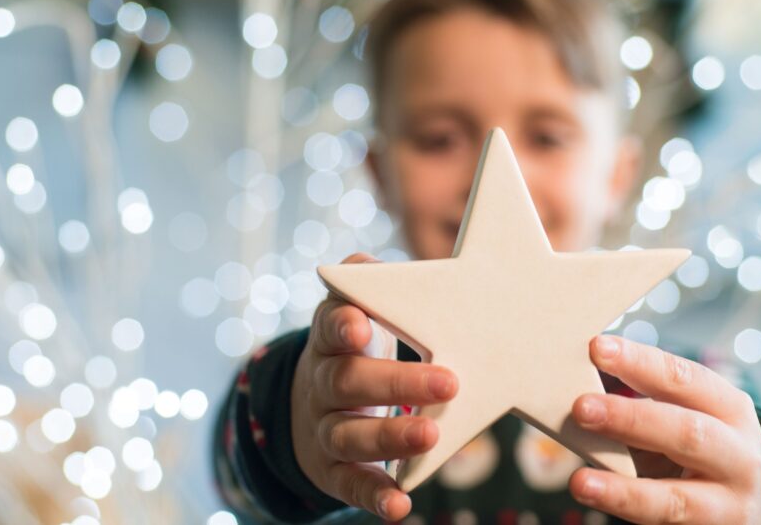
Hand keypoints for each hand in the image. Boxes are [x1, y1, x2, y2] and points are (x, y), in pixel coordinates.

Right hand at [290, 253, 458, 520]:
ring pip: (348, 434)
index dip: (341, 325)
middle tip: (449, 382)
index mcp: (332, 336)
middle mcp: (322, 381)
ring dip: (389, 438)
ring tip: (429, 437)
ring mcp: (324, 427)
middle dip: (395, 383)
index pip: (328, 325)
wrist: (311, 402)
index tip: (360, 325)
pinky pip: (348, 483)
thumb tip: (387, 261)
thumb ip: (373, 284)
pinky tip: (400, 506)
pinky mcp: (331, 468)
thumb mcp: (359, 310)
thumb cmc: (357, 347)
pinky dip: (373, 495)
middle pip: (346, 381)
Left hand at [569, 335, 760, 523]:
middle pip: (687, 433)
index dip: (640, 362)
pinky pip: (664, 524)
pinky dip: (626, 511)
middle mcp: (738, 456)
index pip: (684, 379)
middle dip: (631, 419)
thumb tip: (577, 390)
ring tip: (580, 482)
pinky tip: (595, 499)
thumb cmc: (698, 449)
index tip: (597, 348)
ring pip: (675, 499)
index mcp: (729, 409)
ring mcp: (727, 505)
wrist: (747, 505)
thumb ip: (643, 405)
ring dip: (623, 490)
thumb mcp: (685, 418)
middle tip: (580, 407)